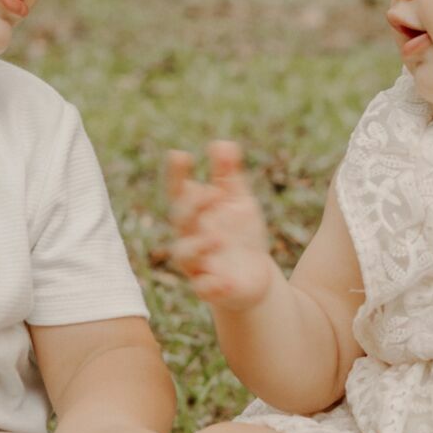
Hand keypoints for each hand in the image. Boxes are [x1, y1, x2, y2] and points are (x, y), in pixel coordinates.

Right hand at [165, 141, 279, 311]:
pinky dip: (212, 286)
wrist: (256, 278)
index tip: (180, 155)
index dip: (176, 174)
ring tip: (217, 238)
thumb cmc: (240, 235)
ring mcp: (199, 264)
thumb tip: (222, 143)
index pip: (179, 191)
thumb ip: (229, 174)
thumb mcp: (238, 201)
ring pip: (186, 256)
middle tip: (211, 194)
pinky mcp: (212, 289)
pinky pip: (204, 289)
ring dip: (199, 246)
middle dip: (192, 207)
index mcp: (196, 212)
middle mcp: (191, 236)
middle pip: (181, 220)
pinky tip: (225, 282)